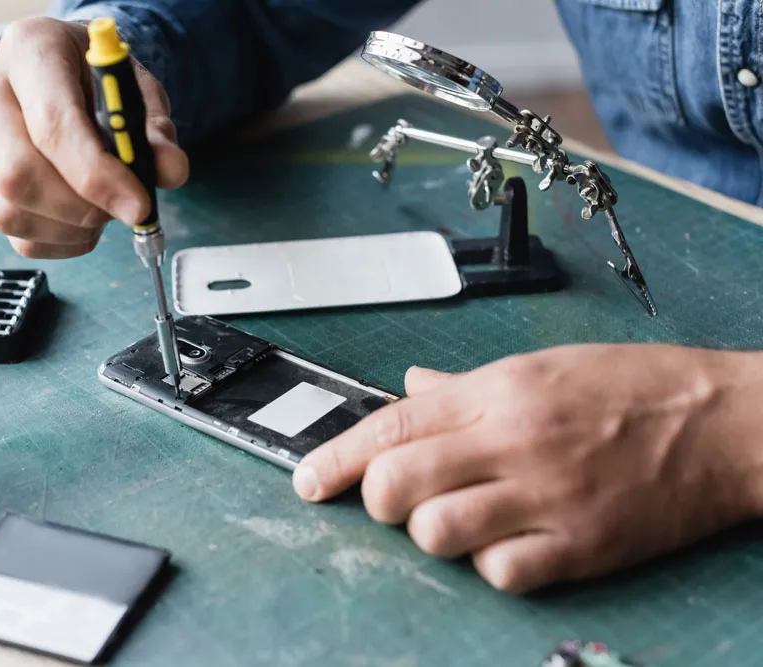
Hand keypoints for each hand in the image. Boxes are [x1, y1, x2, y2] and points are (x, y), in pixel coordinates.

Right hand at [0, 18, 188, 258]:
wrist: (71, 73)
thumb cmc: (102, 80)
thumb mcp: (139, 91)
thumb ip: (156, 131)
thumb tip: (170, 170)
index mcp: (30, 51)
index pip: (51, 124)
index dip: (96, 175)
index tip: (138, 205)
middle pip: (16, 173)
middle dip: (81, 208)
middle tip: (124, 210)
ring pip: (9, 211)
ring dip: (71, 228)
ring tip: (105, 209)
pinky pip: (15, 232)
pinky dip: (60, 242)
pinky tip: (85, 222)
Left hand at [292, 344, 762, 592]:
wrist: (723, 422)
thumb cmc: (634, 387)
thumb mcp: (540, 365)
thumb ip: (464, 387)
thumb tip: (411, 388)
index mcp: (498, 393)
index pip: (390, 425)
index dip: (336, 457)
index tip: (309, 480)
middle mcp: (513, 441)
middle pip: (396, 482)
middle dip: (377, 498)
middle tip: (396, 499)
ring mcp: (547, 497)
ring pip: (436, 532)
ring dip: (430, 533)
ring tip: (456, 521)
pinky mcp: (582, 546)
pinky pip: (501, 573)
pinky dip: (490, 568)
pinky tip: (507, 547)